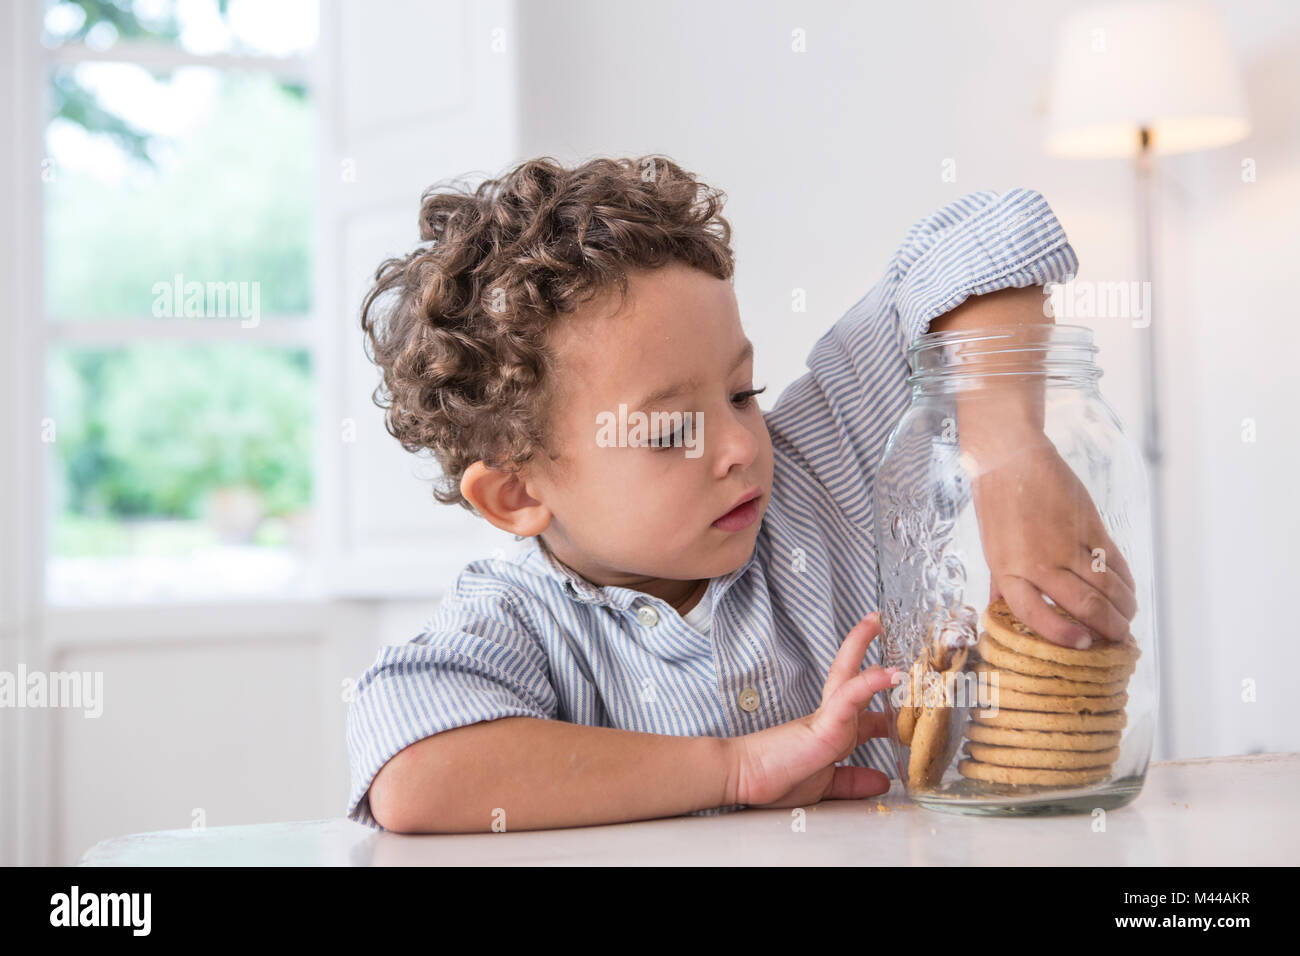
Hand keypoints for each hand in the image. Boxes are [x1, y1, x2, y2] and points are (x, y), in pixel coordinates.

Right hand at [725, 613, 897, 807]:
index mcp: (830, 734)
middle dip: (864, 651)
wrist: (742, 779)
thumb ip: (852, 782)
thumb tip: (880, 782)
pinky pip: (849, 698)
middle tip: (877, 623)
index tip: (904, 706)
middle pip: (851, 678)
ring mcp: (826, 718)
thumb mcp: (825, 785)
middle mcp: (829, 720)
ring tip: (877, 622)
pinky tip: (890, 672)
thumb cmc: (774, 779)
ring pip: (848, 677)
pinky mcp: (823, 724)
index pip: (862, 716)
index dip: (886, 712)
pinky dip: (870, 683)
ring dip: (860, 646)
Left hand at [970, 430, 1137, 646]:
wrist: (1010, 458)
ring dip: (1124, 607)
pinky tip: (1129, 590)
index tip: (1084, 646)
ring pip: (1107, 586)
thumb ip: (1003, 583)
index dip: (1063, 636)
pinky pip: (1115, 560)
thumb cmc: (998, 503)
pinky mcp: (1089, 525)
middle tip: (1120, 639)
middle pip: (1084, 605)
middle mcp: (1039, 561)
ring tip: (1128, 617)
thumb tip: (1000, 613)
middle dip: (1108, 628)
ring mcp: (1067, 543)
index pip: (1036, 615)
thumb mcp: (992, 548)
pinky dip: (1126, 579)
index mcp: (1009, 571)